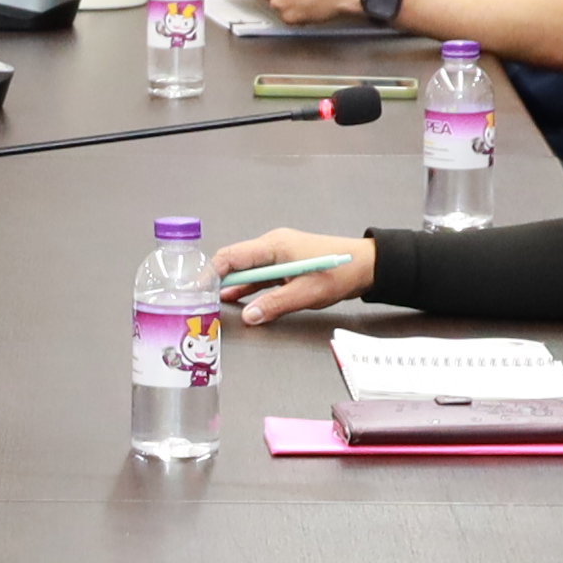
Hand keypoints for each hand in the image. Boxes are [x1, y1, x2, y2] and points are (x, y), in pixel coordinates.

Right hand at [211, 227, 374, 325]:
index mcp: (274, 246)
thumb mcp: (307, 292)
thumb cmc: (340, 272)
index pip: (232, 256)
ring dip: (232, 284)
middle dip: (216, 279)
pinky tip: (236, 298)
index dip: (211, 272)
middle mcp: (272, 245)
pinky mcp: (284, 263)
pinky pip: (259, 274)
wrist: (366, 265)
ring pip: (246, 268)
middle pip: (235, 261)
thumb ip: (275, 304)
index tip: (196, 289)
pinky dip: (247, 286)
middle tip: (200, 298)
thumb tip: (249, 316)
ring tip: (212, 301)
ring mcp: (278, 253)